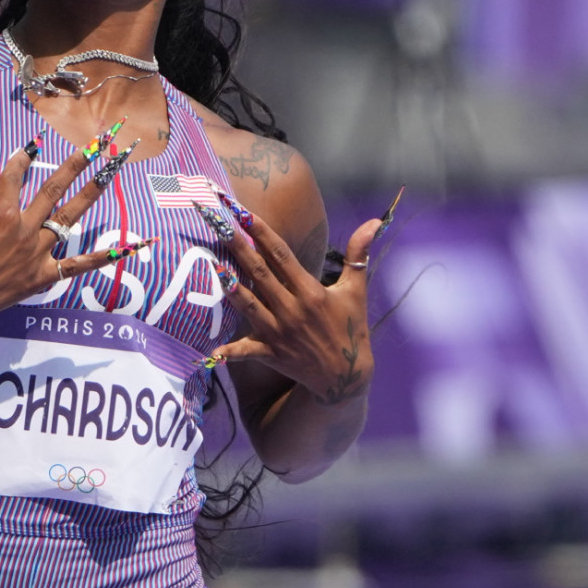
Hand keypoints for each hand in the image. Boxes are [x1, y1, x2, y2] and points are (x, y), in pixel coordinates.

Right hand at [0, 134, 138, 337]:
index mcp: (2, 214)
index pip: (14, 176)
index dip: (22, 158)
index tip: (33, 143)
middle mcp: (25, 230)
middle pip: (53, 190)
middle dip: (74, 165)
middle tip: (93, 146)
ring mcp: (37, 254)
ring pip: (68, 219)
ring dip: (90, 195)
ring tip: (109, 175)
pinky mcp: (43, 276)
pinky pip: (78, 266)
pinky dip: (101, 257)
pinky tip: (125, 248)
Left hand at [213, 213, 379, 404]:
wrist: (346, 376)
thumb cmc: (350, 327)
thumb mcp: (356, 290)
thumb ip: (359, 253)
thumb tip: (374, 222)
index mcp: (311, 291)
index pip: (281, 255)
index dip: (262, 232)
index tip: (243, 212)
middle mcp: (293, 309)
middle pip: (260, 273)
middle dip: (238, 247)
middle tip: (218, 224)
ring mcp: (280, 332)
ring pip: (250, 305)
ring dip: (231, 287)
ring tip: (212, 267)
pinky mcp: (272, 353)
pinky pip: (248, 351)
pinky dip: (231, 352)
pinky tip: (212, 350)